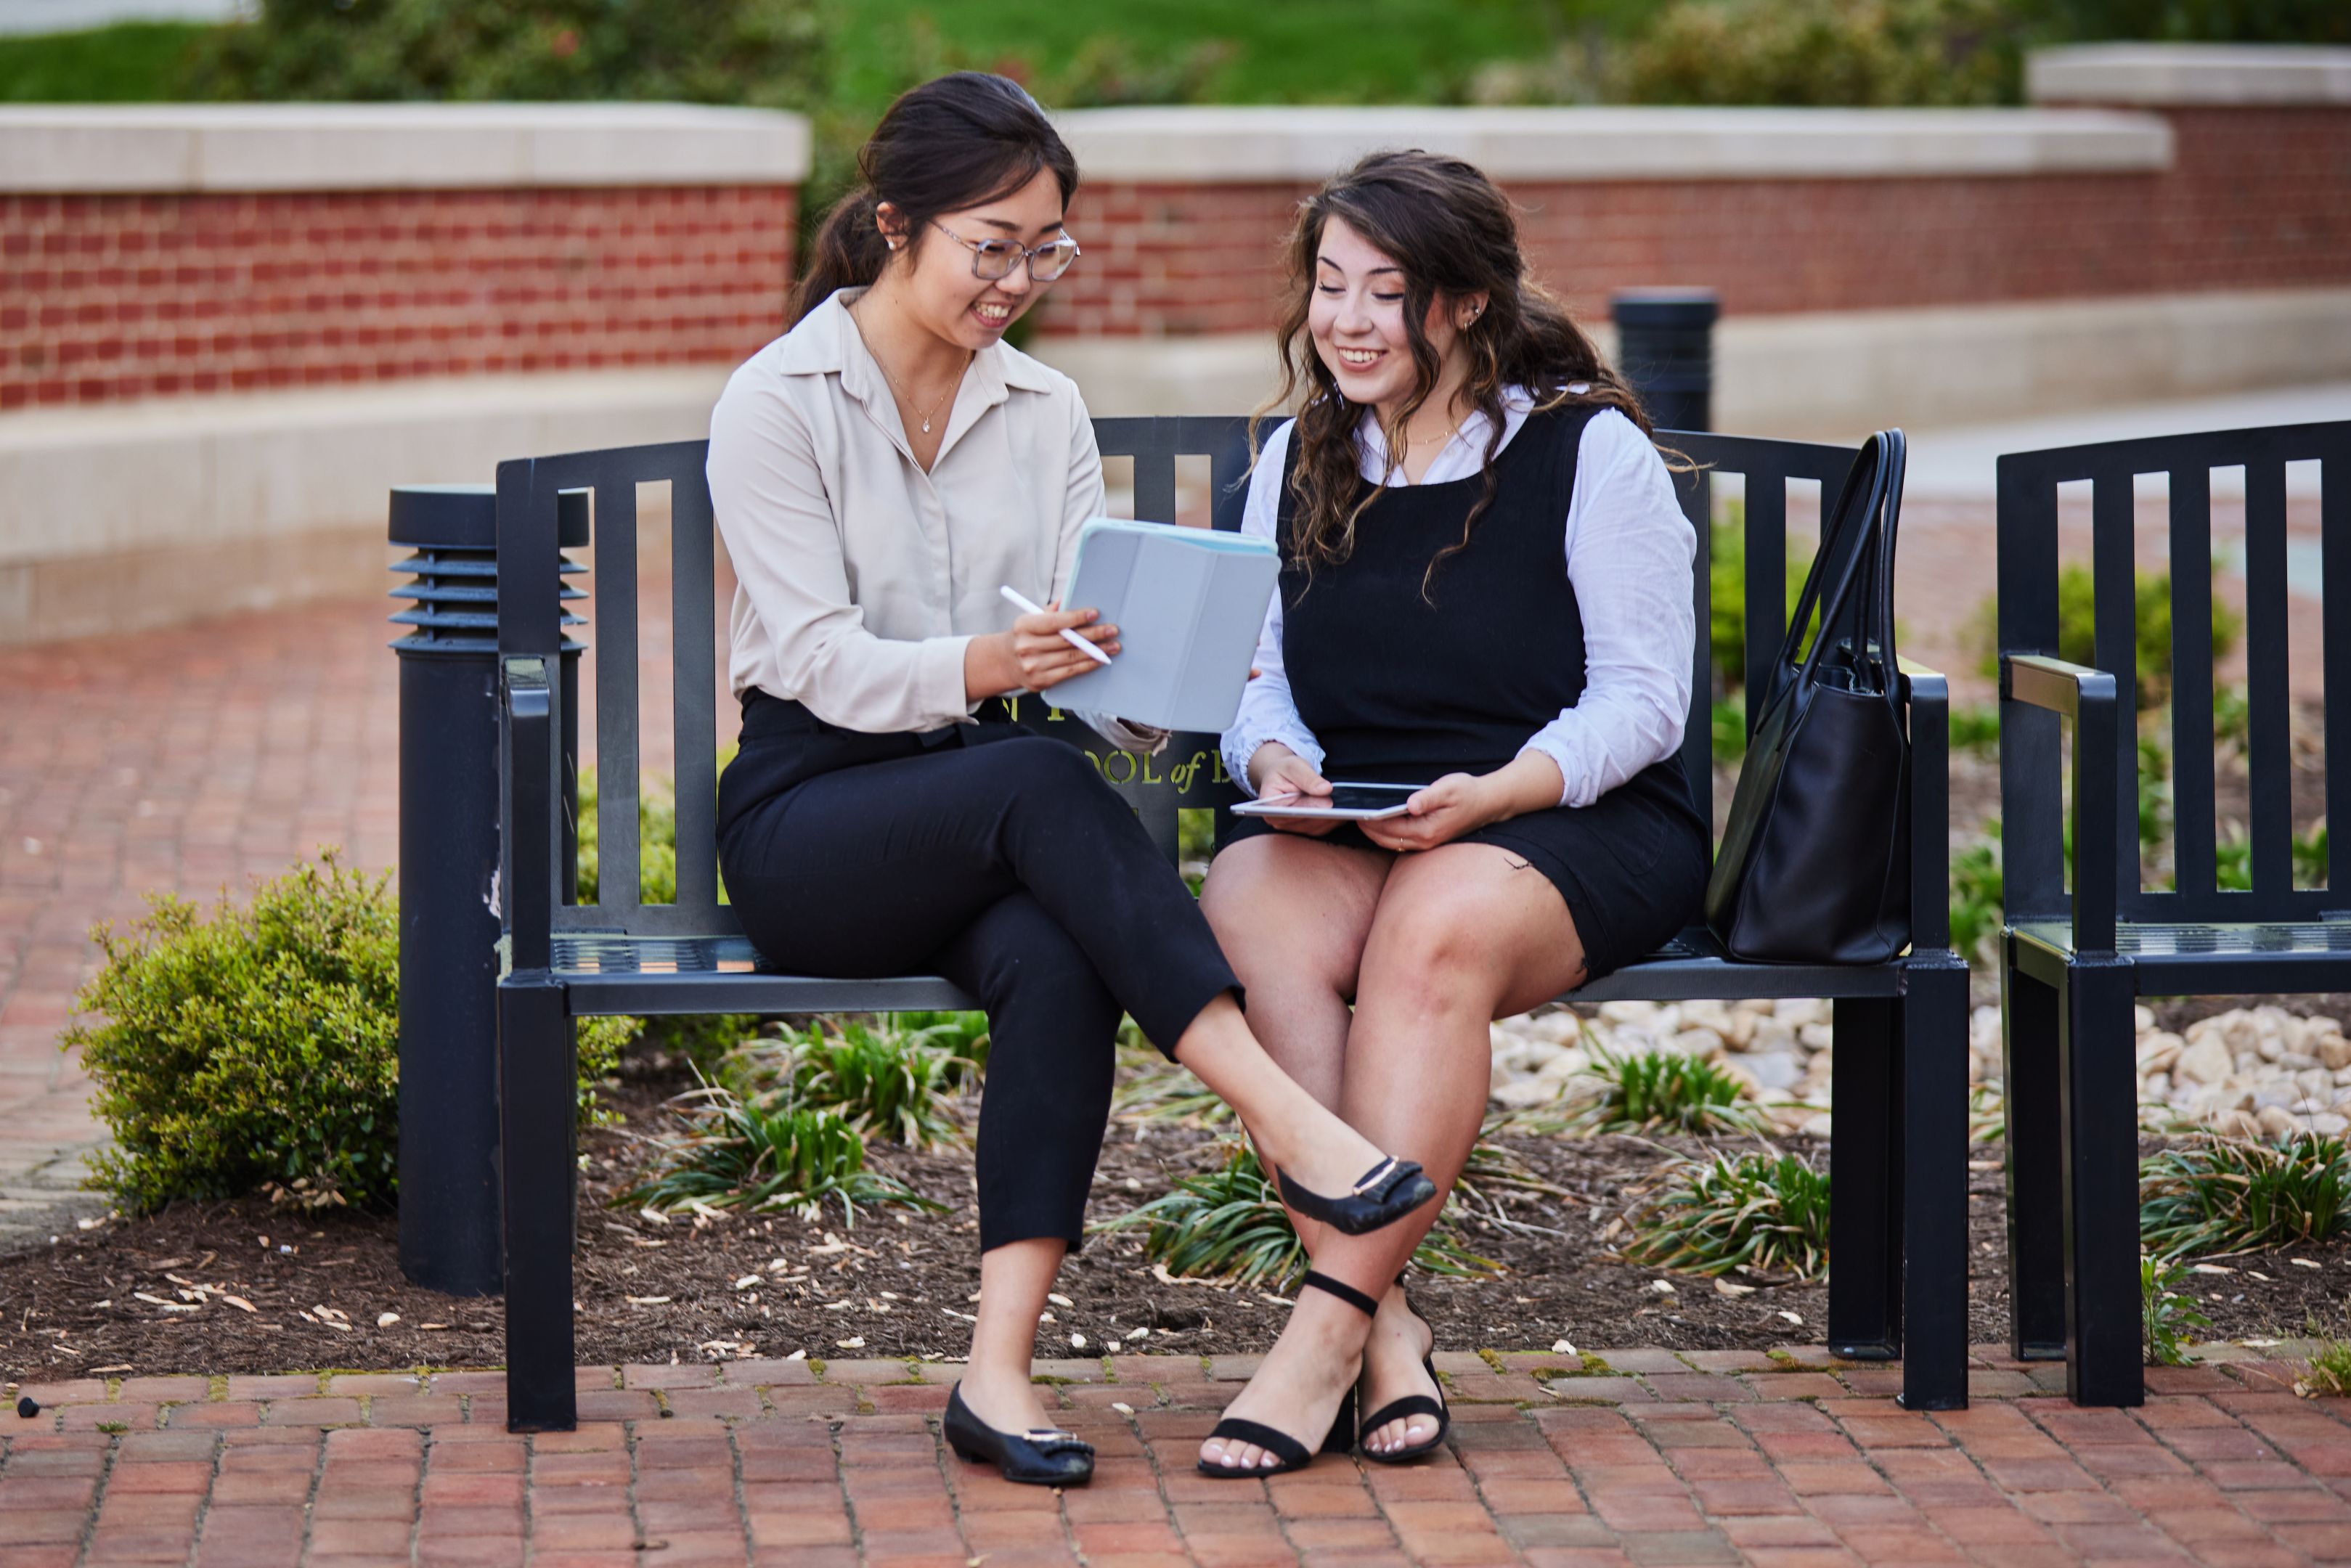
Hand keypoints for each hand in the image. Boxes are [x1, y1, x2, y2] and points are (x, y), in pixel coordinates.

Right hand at [1002, 601, 1118, 693]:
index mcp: (1024, 626)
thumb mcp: (1031, 619)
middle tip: (1112, 630)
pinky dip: (1088, 664)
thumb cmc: (1025, 637)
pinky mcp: (1042, 681)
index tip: (1095, 613)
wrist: (1007, 663)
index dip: (1076, 617)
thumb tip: (1068, 598)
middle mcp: (1027, 647)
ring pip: (1072, 656)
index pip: (1054, 622)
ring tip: (1113, 645)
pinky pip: (1070, 672)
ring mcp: (1034, 666)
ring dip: (1096, 651)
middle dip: (1094, 634)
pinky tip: (1100, 659)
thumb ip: (1049, 611)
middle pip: (1067, 640)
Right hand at [1248, 743, 1339, 837]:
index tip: (1326, 803)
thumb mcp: (1293, 766)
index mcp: (1269, 807)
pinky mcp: (1307, 827)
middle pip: (1305, 822)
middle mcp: (1280, 821)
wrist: (1284, 776)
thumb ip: (1307, 777)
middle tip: (1343, 806)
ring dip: (1332, 819)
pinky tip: (1346, 812)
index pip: (1289, 812)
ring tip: (1348, 809)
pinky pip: (1323, 827)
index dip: (1308, 809)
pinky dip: (1335, 820)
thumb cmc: (1285, 770)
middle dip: (1324, 813)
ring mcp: (1294, 826)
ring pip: (1316, 826)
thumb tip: (1325, 789)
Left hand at [1358, 751, 1564, 852]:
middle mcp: (1426, 841)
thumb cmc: (1468, 793)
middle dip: (1368, 829)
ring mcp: (1427, 843)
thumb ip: (1428, 797)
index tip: (1356, 811)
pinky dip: (1386, 834)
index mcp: (1428, 830)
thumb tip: (1410, 804)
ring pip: (1392, 842)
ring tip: (1359, 819)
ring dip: (1375, 833)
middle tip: (1350, 816)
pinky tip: (1378, 823)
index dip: (1371, 821)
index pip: (1390, 827)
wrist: (1488, 804)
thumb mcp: (1449, 788)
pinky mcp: (1428, 840)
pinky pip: (1401, 841)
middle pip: (1387, 839)